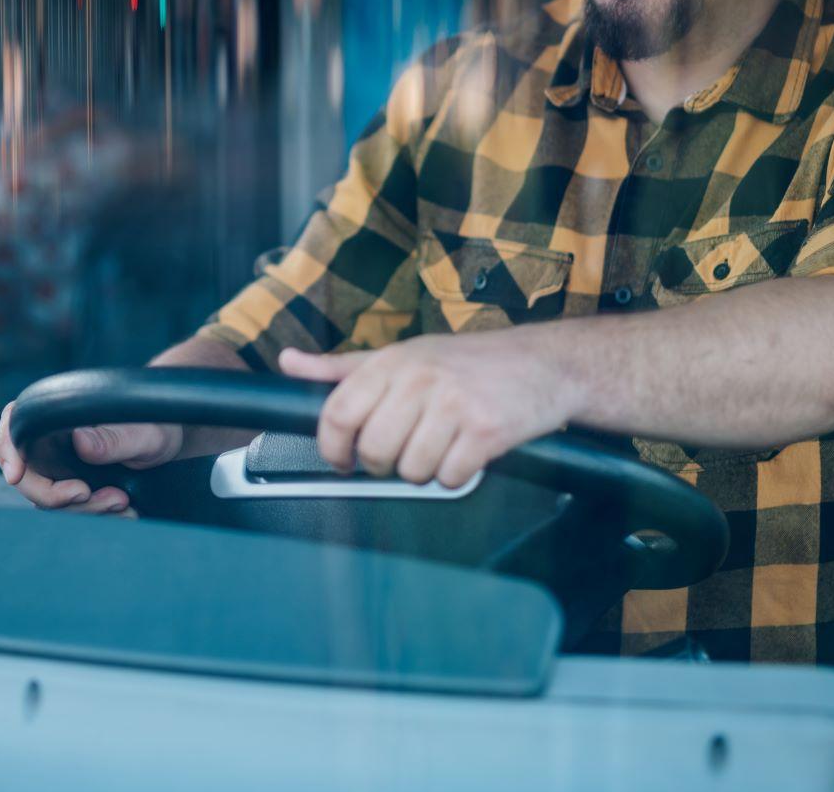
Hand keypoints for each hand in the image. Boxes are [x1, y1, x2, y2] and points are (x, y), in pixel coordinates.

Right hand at [0, 401, 184, 513]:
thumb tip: (79, 440)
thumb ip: (112, 438)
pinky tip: (125, 512)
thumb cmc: (156, 424)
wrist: (171, 443)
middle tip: (93, 495)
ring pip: (52, 502)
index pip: (14, 427)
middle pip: (29, 478)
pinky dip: (96, 517)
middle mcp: (51, 443)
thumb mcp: (142, 432)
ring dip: (84, 510)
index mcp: (57, 415)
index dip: (7, 450)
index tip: (16, 475)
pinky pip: (73, 512)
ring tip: (123, 503)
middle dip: (58, 496)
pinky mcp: (75, 490)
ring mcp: (60, 469)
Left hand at [278, 334, 583, 488]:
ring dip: (424, 470)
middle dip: (384, 464)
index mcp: (394, 361)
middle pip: (375, 450)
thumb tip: (289, 363)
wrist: (544, 364)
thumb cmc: (469, 363)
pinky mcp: (487, 431)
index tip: (342, 460)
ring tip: (440, 446)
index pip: (338, 412)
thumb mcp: (402, 355)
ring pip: (411, 469)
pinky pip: (450, 478)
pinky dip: (456, 476)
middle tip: (401, 454)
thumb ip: (342, 367)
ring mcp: (455, 404)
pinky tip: (466, 453)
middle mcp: (421, 379)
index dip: (332, 447)